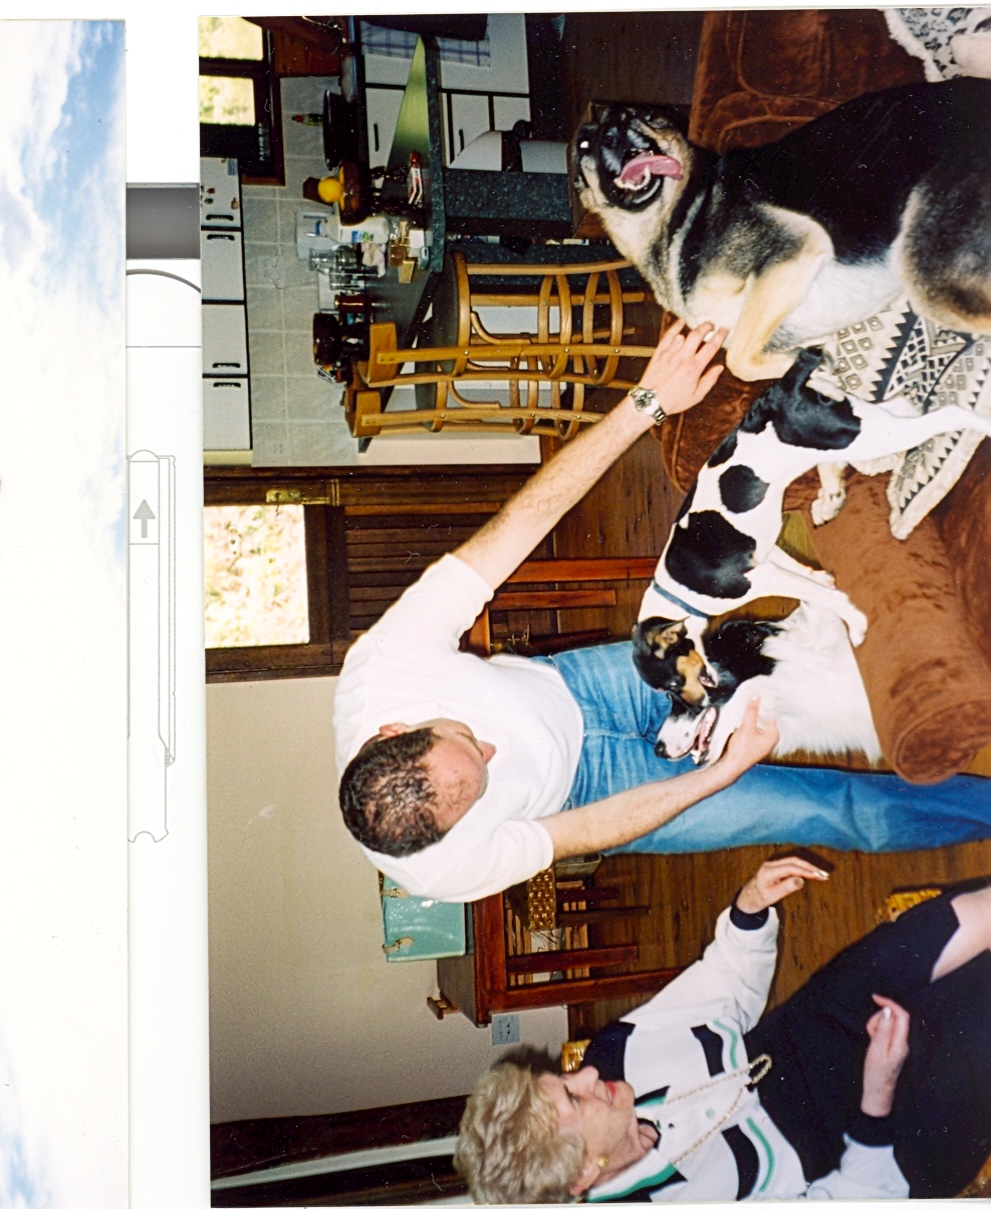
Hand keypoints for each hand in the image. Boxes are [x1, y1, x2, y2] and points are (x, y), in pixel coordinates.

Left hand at [636, 320, 727, 416]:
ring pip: (684, 334)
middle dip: (707, 327)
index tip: (725, 329)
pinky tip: (680, 322)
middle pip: (698, 334)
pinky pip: (668, 336)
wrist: (650, 401)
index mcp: (695, 367)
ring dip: (693, 329)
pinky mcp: (659, 353)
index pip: (711, 346)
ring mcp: (670, 354)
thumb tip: (719, 367)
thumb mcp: (697, 395)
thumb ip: (710, 380)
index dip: (720, 336)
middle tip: (712, 326)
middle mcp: (683, 357)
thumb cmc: (673, 400)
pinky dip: (675, 327)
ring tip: (699, 329)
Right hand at [712, 696, 778, 781]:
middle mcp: (771, 739)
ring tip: (747, 705)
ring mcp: (763, 742)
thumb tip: (756, 695)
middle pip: (765, 719)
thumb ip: (751, 711)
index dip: (765, 704)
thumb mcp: (746, 727)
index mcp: (773, 735)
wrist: (731, 766)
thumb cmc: (741, 749)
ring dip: (753, 717)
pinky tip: (743, 718)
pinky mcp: (755, 744)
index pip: (772, 714)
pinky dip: (750, 724)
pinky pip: (755, 730)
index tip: (759, 693)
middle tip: (752, 696)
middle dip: (758, 710)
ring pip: (759, 724)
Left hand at [735, 856, 828, 913]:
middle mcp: (770, 865)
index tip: (819, 876)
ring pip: (793, 861)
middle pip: (793, 861)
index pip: (790, 867)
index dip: (806, 871)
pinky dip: (802, 867)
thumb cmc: (758, 899)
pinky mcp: (775, 867)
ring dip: (807, 866)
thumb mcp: (772, 897)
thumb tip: (801, 880)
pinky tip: (812, 872)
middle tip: (824, 875)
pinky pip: (791, 864)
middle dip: (810, 867)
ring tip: (821, 874)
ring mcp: (772, 864)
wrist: (747, 898)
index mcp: (768, 872)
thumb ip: (785, 888)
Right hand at [861, 995, 909, 1116]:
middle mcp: (903, 1042)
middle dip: (879, 1018)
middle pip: (894, 1018)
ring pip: (888, 1024)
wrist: (877, 1092)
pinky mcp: (892, 1047)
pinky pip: (885, 1032)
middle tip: (869, 1031)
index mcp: (901, 1043)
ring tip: (870, 1039)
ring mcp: (898, 1045)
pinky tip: (872, 1042)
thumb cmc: (876, 1073)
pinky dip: (877, 1032)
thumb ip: (883, 1029)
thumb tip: (888, 1010)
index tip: (875, 998)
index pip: (902, 1016)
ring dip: (876, 1025)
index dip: (890, 1003)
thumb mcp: (876, 1049)